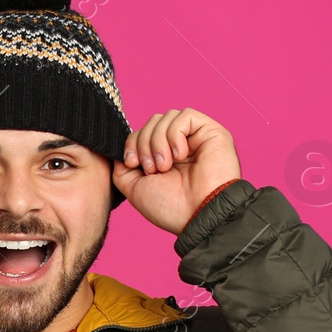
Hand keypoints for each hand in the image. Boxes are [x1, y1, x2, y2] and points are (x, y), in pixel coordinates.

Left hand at [114, 108, 241, 234]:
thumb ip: (122, 167)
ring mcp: (196, 138)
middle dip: (143, 143)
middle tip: (152, 169)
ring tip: (166, 165)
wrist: (198, 216)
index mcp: (164, 157)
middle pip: (152, 122)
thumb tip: (120, 149)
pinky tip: (180, 155)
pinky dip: (175, 134)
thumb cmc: (170, 206)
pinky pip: (186, 115)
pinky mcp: (212, 132)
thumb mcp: (134, 187)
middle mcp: (181, 145)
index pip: (142, 132)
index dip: (132, 143)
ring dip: (158, 141)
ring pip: (166, 117)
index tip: (133, 164)